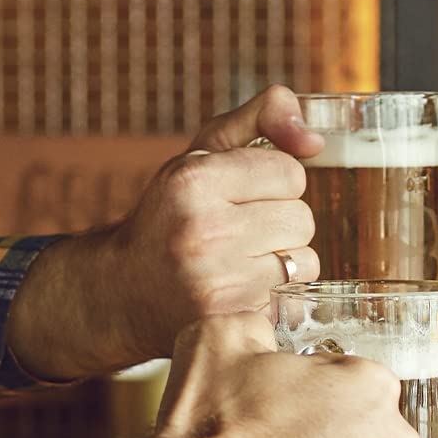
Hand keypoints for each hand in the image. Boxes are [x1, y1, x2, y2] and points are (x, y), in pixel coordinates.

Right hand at [6, 85, 324, 378]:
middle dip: (281, 223)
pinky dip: (275, 296)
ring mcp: (219, 280)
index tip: (243, 196)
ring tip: (243, 262)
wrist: (124, 292)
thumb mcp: (202, 153)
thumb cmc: (172, 216)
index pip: (290, 172)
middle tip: (242, 232)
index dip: (274, 184)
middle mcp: (205, 229)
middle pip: (302, 218)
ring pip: (305, 262)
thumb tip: (314, 139)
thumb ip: (261, 119)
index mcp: (195, 179)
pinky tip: (240, 291)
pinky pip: (292, 298)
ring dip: (284, 263)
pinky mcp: (232, 319)